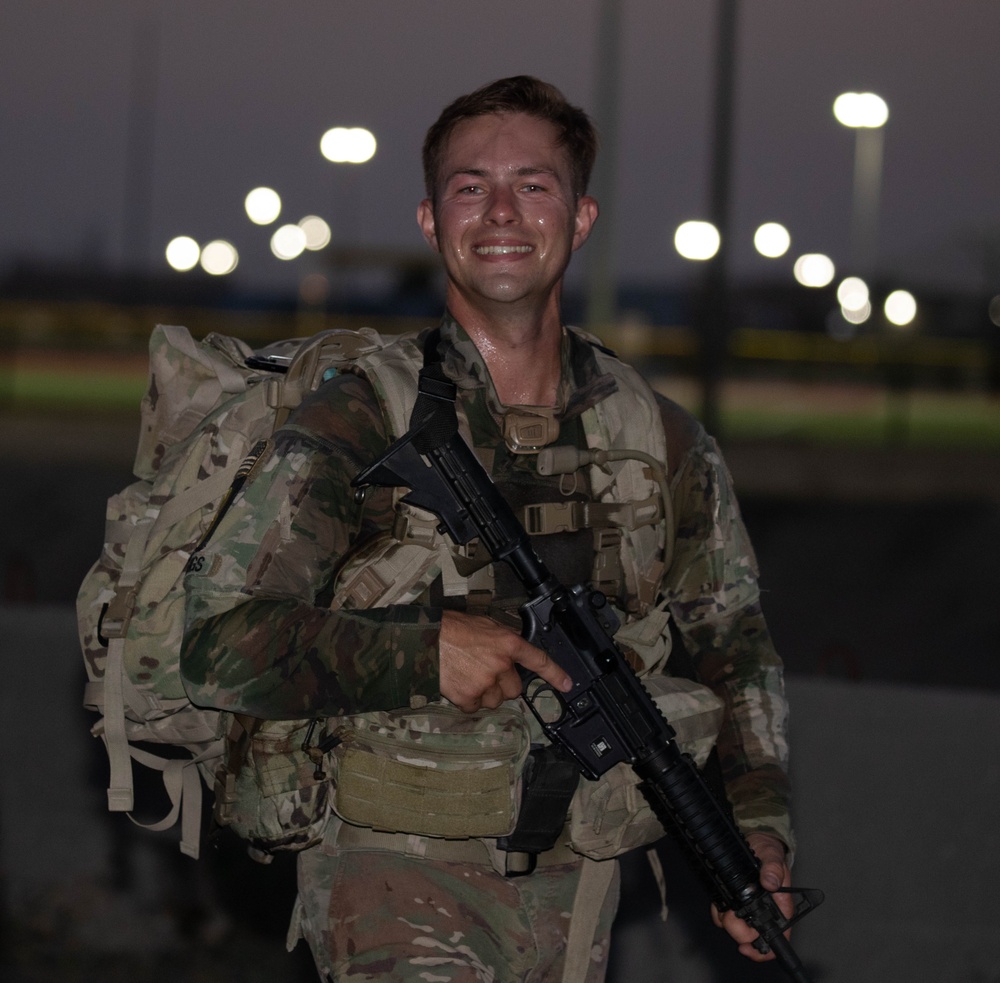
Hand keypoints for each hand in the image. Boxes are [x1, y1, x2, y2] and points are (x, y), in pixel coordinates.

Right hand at [438, 610, 572, 711]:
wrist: (423, 640)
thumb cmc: (451, 628)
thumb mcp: (485, 624)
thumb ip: (503, 639)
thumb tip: (513, 651)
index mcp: (507, 643)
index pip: (538, 660)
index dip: (555, 674)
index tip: (567, 684)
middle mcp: (500, 664)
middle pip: (514, 689)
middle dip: (503, 684)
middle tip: (485, 672)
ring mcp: (485, 683)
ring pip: (495, 700)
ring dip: (486, 693)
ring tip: (468, 675)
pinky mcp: (468, 697)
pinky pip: (475, 707)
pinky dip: (468, 699)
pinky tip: (458, 683)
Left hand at [710, 832, 792, 961]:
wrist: (755, 842)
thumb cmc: (769, 852)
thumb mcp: (773, 857)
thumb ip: (773, 869)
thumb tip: (771, 883)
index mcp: (779, 909)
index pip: (776, 939)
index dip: (762, 951)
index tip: (746, 947)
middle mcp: (764, 913)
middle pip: (750, 937)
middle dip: (736, 929)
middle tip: (730, 914)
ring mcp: (748, 909)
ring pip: (734, 928)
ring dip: (726, 920)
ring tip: (725, 905)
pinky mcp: (734, 902)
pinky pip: (723, 916)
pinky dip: (718, 911)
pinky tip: (720, 901)